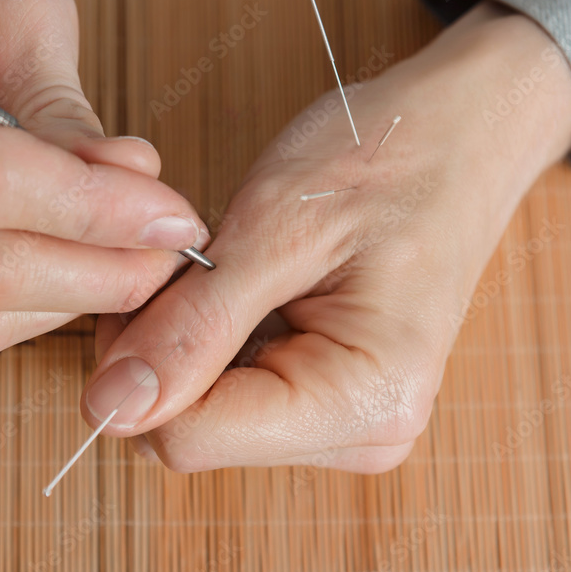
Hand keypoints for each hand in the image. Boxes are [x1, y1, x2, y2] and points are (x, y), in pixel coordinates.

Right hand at [0, 0, 207, 357]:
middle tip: (171, 251)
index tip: (178, 220)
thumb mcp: (18, 9)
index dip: (96, 213)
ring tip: (131, 257)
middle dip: (102, 274)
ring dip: (74, 302)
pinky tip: (77, 270)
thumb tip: (131, 179)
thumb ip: (66, 105)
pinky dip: (35, 314)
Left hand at [80, 2, 570, 471]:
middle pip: (195, 431)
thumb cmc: (389, 160)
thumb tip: (108, 408)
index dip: (142, 360)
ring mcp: (350, 422)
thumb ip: (194, 326)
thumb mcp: (278, 227)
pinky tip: (252, 285)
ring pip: (207, 414)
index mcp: (362, 401)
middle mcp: (362, 433)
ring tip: (237, 266)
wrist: (462, 135)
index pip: (188, 436)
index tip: (156, 280)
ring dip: (195, 338)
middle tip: (195, 261)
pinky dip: (219, 337)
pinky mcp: (334, 402)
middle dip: (169, 347)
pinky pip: (238, 394)